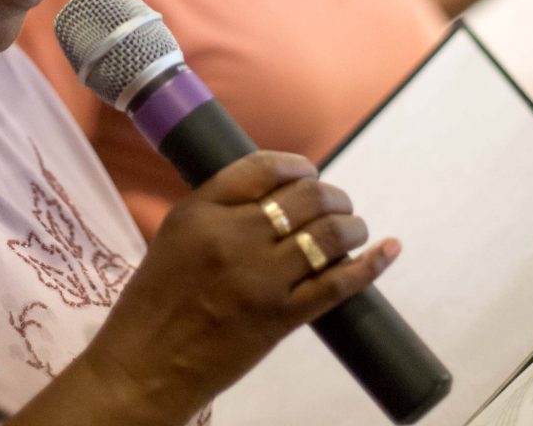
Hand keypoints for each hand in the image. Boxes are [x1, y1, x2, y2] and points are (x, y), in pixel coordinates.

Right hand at [79, 151, 399, 423]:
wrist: (144, 366)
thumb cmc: (157, 298)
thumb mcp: (178, 232)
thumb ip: (222, 206)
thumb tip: (280, 190)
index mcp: (203, 210)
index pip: (264, 167)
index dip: (297, 165)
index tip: (308, 172)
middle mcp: (234, 237)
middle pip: (305, 196)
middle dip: (331, 194)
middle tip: (336, 202)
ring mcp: (260, 279)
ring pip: (327, 234)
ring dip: (351, 223)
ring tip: (353, 225)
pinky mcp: (280, 318)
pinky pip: (337, 284)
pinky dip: (370, 264)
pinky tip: (387, 249)